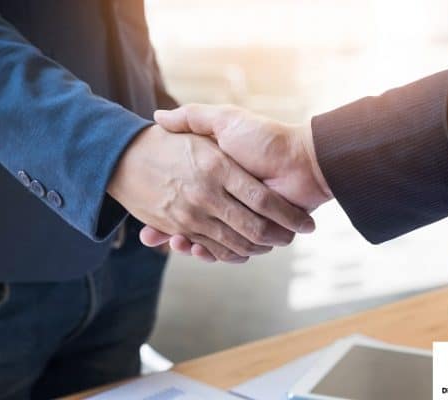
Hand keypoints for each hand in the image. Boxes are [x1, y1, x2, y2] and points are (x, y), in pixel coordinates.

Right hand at [139, 105, 332, 257]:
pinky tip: (197, 248)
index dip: (162, 205)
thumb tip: (158, 118)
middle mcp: (224, 198)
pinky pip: (226, 248)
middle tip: (149, 235)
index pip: (181, 194)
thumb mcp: (225, 120)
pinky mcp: (252, 232)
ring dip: (189, 244)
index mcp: (216, 177)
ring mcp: (238, 216)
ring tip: (175, 240)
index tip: (144, 211)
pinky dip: (213, 253)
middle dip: (171, 230)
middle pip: (190, 221)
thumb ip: (195, 116)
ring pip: (205, 238)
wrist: (303, 161)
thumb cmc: (264, 138)